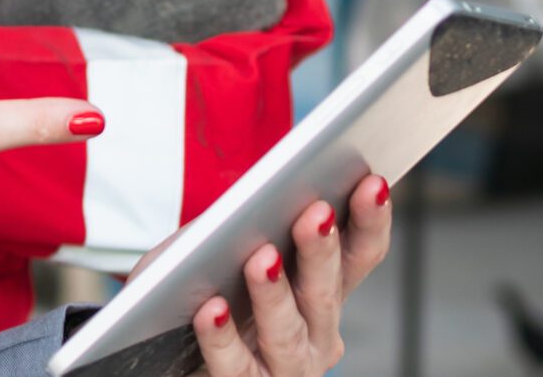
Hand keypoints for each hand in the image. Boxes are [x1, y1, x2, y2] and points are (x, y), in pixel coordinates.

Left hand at [188, 176, 393, 376]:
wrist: (170, 349)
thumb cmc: (205, 285)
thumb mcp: (229, 243)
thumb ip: (250, 219)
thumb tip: (265, 187)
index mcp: (326, 289)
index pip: (360, 255)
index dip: (369, 221)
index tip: (372, 183)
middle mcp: (317, 333)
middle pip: (326, 293)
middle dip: (321, 251)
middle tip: (316, 213)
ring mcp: (286, 368)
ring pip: (287, 334)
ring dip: (275, 295)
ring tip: (261, 259)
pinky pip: (235, 367)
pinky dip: (223, 338)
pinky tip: (212, 310)